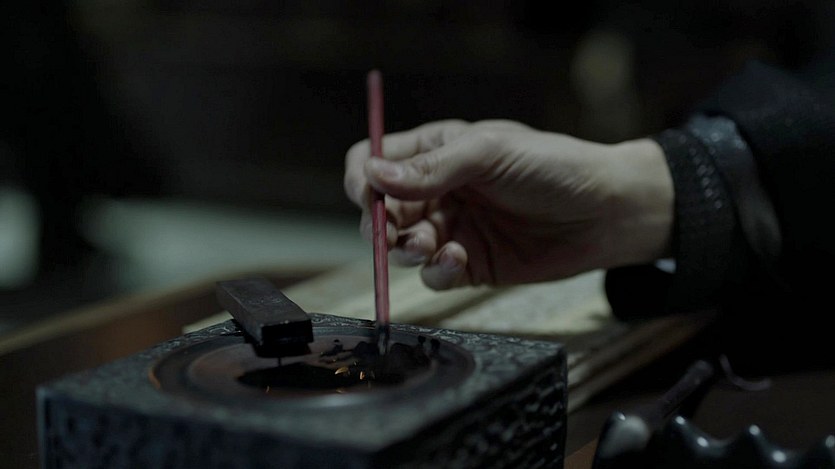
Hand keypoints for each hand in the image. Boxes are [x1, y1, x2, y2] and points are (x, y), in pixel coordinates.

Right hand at [344, 119, 672, 289]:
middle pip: (379, 211)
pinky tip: (457, 260)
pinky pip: (433, 276)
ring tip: (431, 246)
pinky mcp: (469, 265)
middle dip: (381, 225)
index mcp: (436, 151)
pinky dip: (436, 272)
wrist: (605, 212)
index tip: (369, 196)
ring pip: (401, 247)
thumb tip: (373, 175)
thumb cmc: (554, 166)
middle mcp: (437, 190)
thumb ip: (431, 168)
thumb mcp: (490, 153)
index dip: (363, 179)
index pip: (373, 162)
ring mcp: (451, 229)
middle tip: (396, 234)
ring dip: (406, 250)